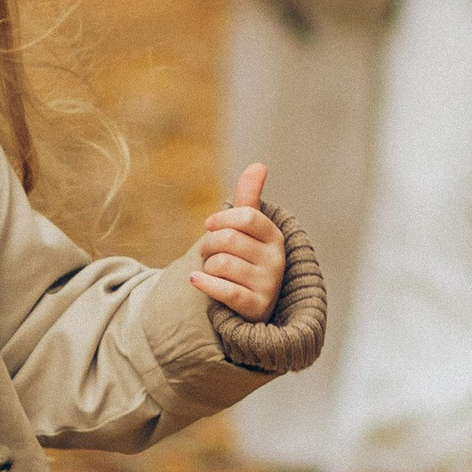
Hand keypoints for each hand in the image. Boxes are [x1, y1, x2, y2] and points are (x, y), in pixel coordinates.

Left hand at [191, 162, 285, 323]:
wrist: (248, 304)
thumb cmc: (245, 259)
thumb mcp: (248, 229)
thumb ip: (250, 198)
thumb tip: (259, 164)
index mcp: (275, 237)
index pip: (247, 216)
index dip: (222, 218)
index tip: (209, 225)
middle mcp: (276, 260)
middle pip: (229, 239)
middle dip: (209, 244)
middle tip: (206, 252)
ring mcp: (268, 285)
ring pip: (223, 264)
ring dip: (207, 265)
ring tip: (209, 269)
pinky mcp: (255, 306)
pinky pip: (224, 290)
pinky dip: (205, 283)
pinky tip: (195, 280)